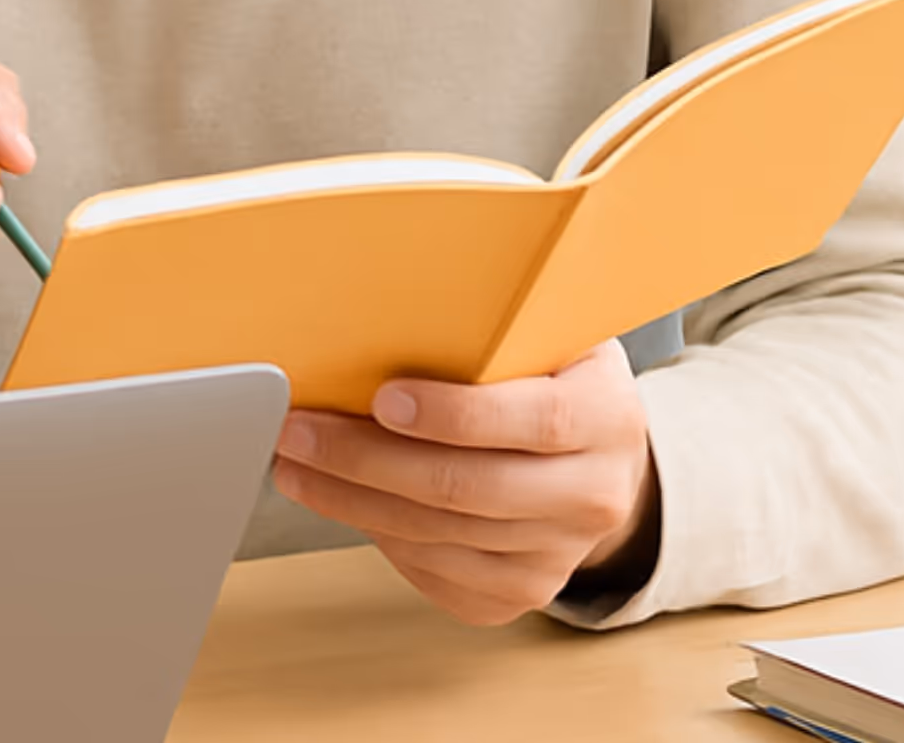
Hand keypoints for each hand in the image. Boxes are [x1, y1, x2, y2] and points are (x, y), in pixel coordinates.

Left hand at [269, 339, 658, 624]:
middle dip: (366, 461)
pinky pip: (436, 571)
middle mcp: (594, 496)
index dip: (456, 415)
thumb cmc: (551, 382)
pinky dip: (378, 536)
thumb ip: (494, 328)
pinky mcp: (522, 592)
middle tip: (298, 432)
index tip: (382, 398)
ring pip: (438, 536)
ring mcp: (559, 555)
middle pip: (467, 488)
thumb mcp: (547, 337)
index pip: (537, 420)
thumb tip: (378, 310)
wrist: (598, 464)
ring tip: (295, 465)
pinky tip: (341, 500)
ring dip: (352, 501)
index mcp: (607, 418)